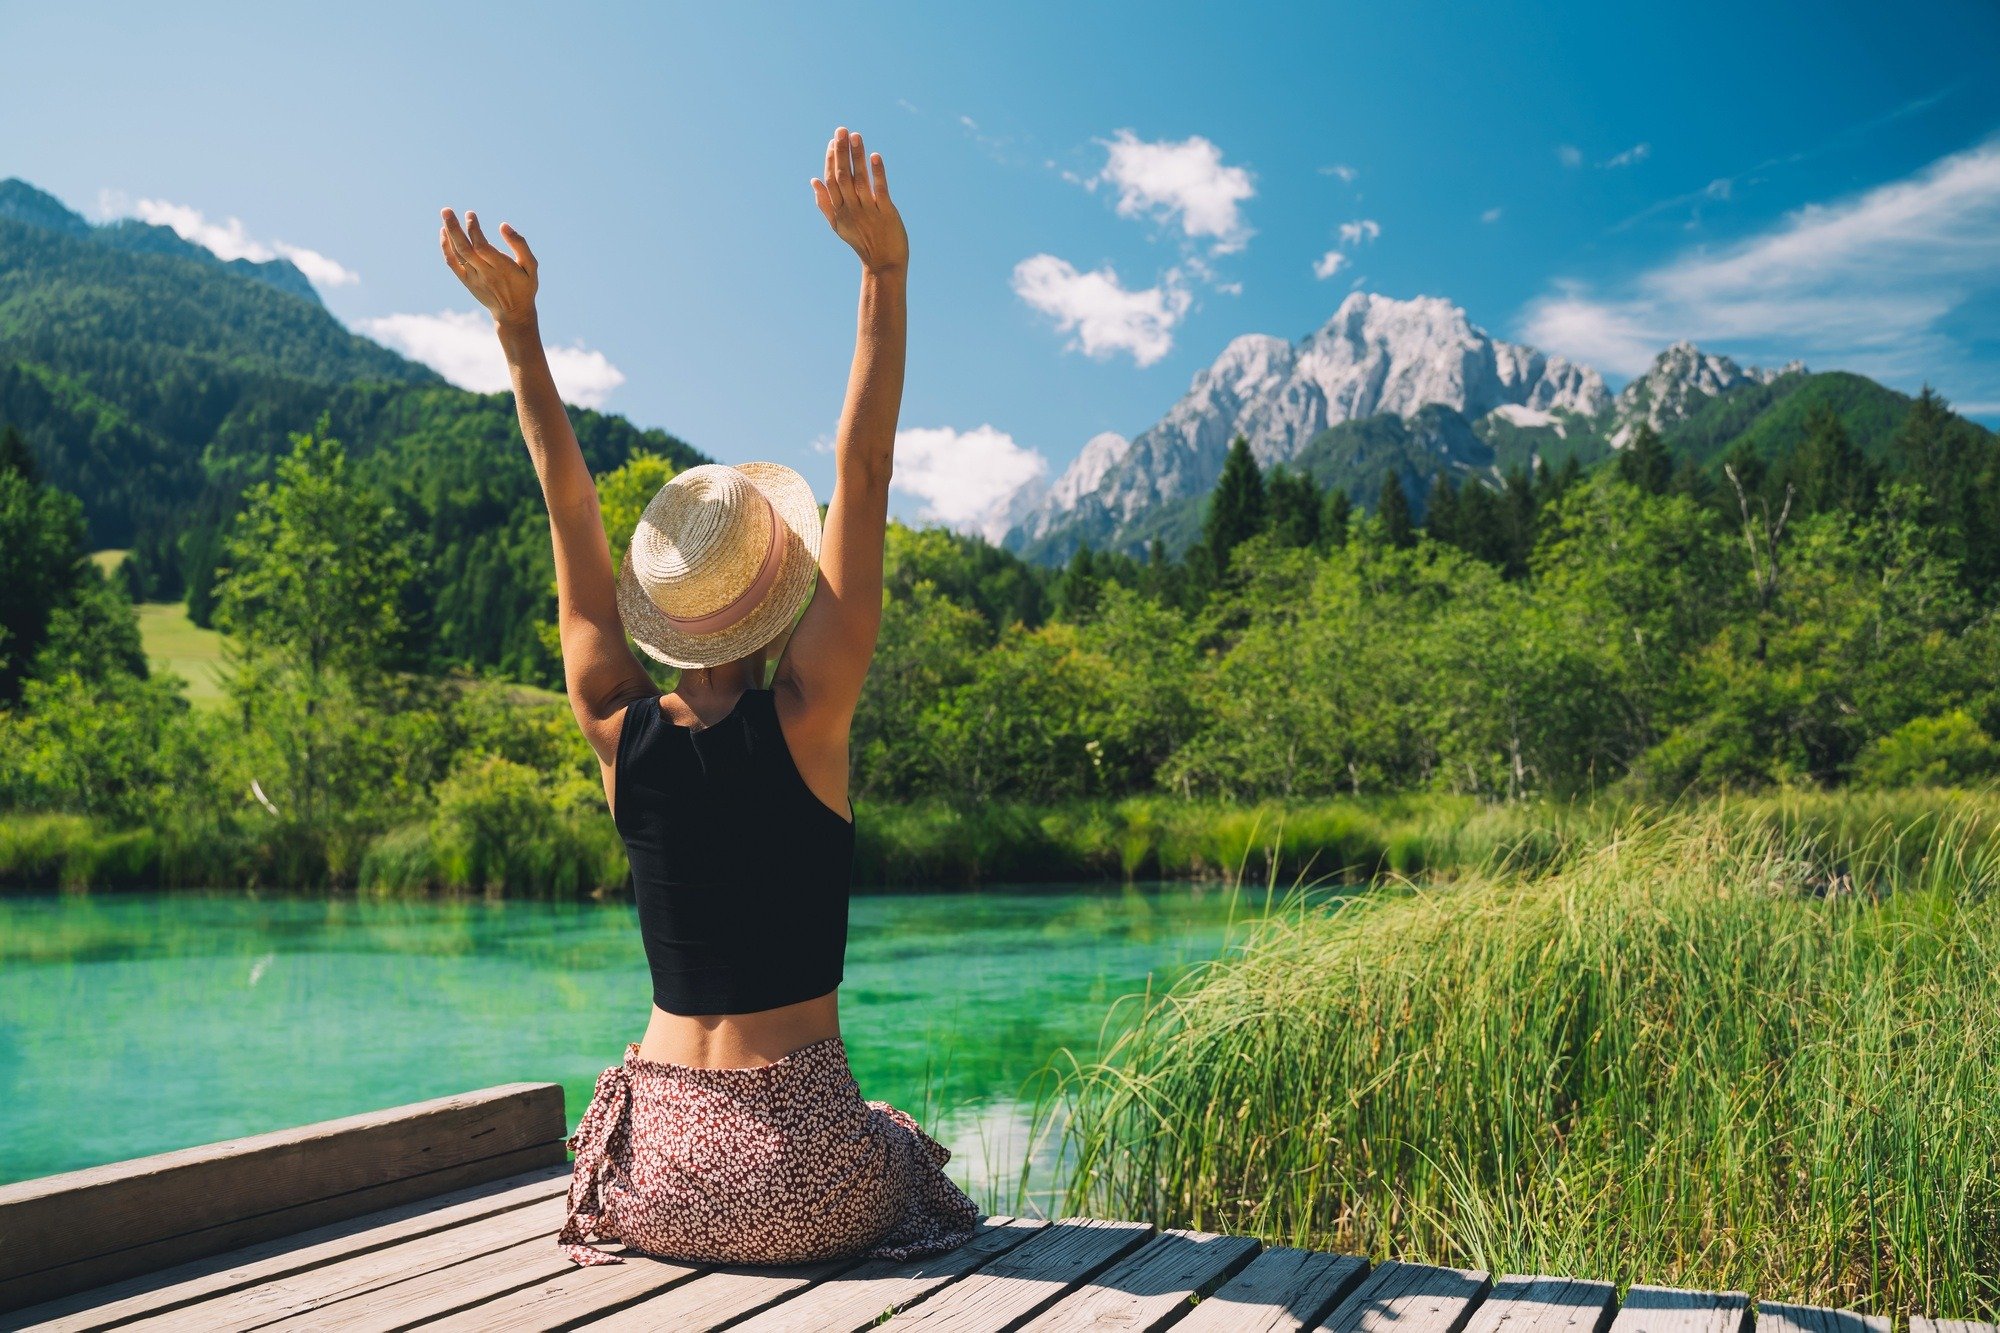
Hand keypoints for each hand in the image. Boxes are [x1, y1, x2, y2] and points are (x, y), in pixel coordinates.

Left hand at [440, 207, 539, 329]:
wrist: (513, 314)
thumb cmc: (524, 287)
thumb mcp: (531, 267)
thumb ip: (520, 245)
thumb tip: (503, 225)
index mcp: (501, 268)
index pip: (482, 246)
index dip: (474, 229)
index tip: (470, 214)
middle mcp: (485, 273)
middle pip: (465, 249)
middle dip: (454, 228)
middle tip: (446, 210)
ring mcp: (473, 278)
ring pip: (457, 254)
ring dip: (449, 234)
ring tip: (446, 214)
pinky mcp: (466, 281)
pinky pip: (452, 263)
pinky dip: (446, 248)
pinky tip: (443, 233)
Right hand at [812, 126, 907, 275]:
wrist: (883, 264)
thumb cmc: (861, 242)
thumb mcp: (839, 226)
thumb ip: (825, 204)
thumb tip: (813, 180)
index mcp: (839, 211)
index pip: (831, 181)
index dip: (831, 160)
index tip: (833, 140)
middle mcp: (851, 210)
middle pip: (843, 177)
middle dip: (841, 152)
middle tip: (841, 130)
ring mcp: (868, 211)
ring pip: (859, 180)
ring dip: (857, 157)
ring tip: (856, 135)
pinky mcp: (886, 213)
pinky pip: (880, 190)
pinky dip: (878, 173)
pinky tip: (875, 156)